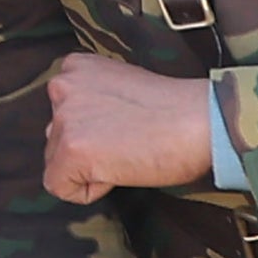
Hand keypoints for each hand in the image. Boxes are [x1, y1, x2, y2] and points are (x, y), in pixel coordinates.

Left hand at [37, 52, 219, 202]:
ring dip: (89, 168)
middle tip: (129, 143)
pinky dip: (90, 190)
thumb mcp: (120, 88)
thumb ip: (92, 100)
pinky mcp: (71, 151)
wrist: (201, 121)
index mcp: (74, 67)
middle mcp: (62, 87)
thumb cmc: (174, 109)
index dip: (96, 131)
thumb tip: (85, 130)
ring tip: (128, 154)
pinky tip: (119, 171)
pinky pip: (61, 187)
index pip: (64, 114)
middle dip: (87, 150)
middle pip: (56, 138)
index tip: (126, 127)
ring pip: (57, 162)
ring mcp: (64, 119)